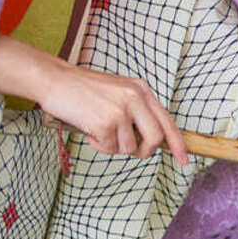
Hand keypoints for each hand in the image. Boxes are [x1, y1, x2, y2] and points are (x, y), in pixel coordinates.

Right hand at [38, 61, 188, 163]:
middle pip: (155, 139)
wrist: (54, 79)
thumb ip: (137, 111)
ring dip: (113, 146)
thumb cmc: (82, 89)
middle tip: (132, 150)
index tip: (184, 159)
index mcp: (141, 90)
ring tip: (98, 129)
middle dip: (145, 151)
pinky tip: (88, 130)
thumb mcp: (118, 92)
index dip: (177, 143)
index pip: (167, 121)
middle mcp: (135, 98)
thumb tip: (151, 141)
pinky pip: (109, 148)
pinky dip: (98, 145)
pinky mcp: (105, 123)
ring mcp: (121, 110)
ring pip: (129, 147)